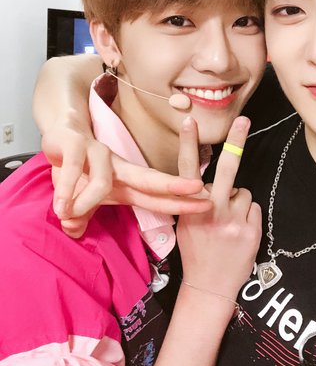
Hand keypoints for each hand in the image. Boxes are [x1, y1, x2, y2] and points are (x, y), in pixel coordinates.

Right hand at [43, 121, 211, 237]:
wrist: (58, 134)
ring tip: (67, 214)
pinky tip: (60, 206)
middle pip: (151, 179)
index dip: (181, 202)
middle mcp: (119, 168)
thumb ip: (81, 216)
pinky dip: (67, 190)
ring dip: (84, 202)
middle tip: (198, 189)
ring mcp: (99, 155)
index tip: (206, 205)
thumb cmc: (77, 169)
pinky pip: (75, 170)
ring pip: (102, 182)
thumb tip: (74, 231)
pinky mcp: (76, 146)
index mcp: (126, 184)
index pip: (158, 196)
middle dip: (174, 185)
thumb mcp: (81, 200)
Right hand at [176, 116, 261, 300]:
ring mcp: (233, 222)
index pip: (187, 170)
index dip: (187, 143)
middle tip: (244, 119)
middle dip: (235, 140)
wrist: (209, 287)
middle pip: (227, 169)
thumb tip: (211, 181)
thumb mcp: (185, 224)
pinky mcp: (251, 231)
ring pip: (243, 191)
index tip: (189, 120)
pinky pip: (254, 207)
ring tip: (228, 222)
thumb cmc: (196, 252)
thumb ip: (195, 201)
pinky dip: (248, 215)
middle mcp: (211, 211)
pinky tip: (239, 231)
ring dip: (238, 201)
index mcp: (190, 207)